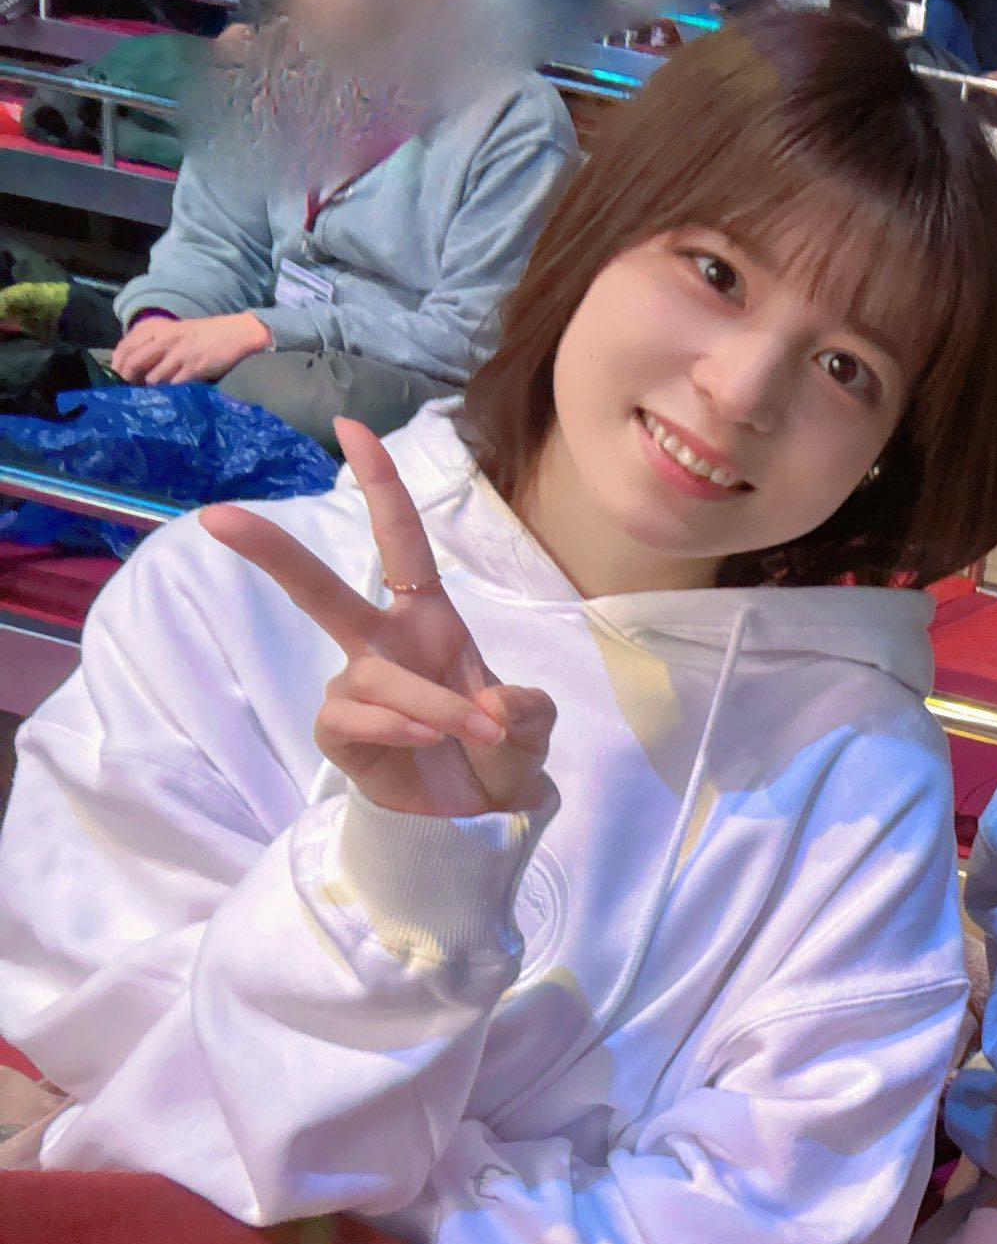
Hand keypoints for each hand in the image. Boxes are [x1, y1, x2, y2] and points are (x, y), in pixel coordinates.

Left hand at [110, 311, 271, 385]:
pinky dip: (170, 392)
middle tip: (128, 391)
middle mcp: (165, 340)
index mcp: (159, 329)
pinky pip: (174, 385)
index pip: (126, 346)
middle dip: (128, 379)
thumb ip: (156, 343)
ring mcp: (179, 354)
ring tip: (151, 395)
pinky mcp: (194, 368)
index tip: (116, 377)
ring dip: (150, 389)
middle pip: (134, 362)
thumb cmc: (206, 334)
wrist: (236, 333)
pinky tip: (172, 396)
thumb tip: (136, 365)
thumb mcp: (176, 331)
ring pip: (152, 377)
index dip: (117, 364)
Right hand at [199, 419, 555, 817]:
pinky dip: (395, 728)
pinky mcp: (339, 733)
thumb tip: (496, 702)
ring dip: (431, 704)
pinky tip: (424, 742)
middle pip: (319, 589)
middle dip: (272, 552)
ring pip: (375, 678)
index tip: (350, 427)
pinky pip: (354, 717)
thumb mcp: (533, 725)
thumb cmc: (499, 750)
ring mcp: (356, 687)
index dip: (380, 485)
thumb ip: (529, 708)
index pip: (400, 542)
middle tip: (217, 517)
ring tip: (472, 731)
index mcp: (427, 619)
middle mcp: (382, 643)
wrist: (481, 816)